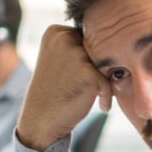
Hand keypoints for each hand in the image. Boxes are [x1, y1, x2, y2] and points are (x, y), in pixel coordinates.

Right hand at [16, 25, 112, 151]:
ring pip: (105, 65)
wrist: (41, 119)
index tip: (81, 75)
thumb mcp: (58, 59)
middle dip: (99, 69)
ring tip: (94, 96)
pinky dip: (107, 95)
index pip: (87, 38)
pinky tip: (101, 106)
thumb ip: (77, 46)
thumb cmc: (53, 91)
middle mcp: (64, 39)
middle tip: (92, 87)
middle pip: (98, 50)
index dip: (89, 58)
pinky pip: (109, 82)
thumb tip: (110, 39)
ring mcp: (76, 55)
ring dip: (104, 81)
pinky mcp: (89, 73)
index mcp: (55, 32)